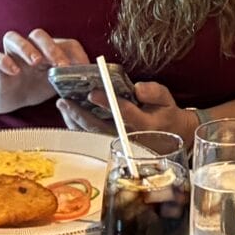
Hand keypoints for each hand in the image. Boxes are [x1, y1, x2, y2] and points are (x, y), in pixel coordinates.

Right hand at [0, 28, 88, 115]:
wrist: (7, 97)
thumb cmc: (34, 86)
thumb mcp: (54, 84)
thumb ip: (70, 81)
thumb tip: (93, 85)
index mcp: (48, 51)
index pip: (65, 43)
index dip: (76, 54)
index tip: (84, 69)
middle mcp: (30, 48)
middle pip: (39, 35)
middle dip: (51, 48)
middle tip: (60, 65)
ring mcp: (11, 55)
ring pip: (13, 37)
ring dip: (26, 48)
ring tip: (36, 62)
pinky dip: (3, 61)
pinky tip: (14, 72)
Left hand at [56, 77, 189, 140]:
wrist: (171, 138)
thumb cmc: (166, 115)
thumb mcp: (167, 100)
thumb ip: (154, 92)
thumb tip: (137, 88)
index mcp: (143, 124)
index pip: (123, 113)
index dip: (106, 103)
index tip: (92, 93)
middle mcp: (128, 137)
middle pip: (100, 128)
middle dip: (80, 115)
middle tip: (65, 101)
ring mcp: (118, 145)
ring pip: (92, 136)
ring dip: (75, 122)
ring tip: (63, 106)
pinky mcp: (112, 147)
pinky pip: (91, 139)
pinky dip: (78, 128)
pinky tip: (70, 117)